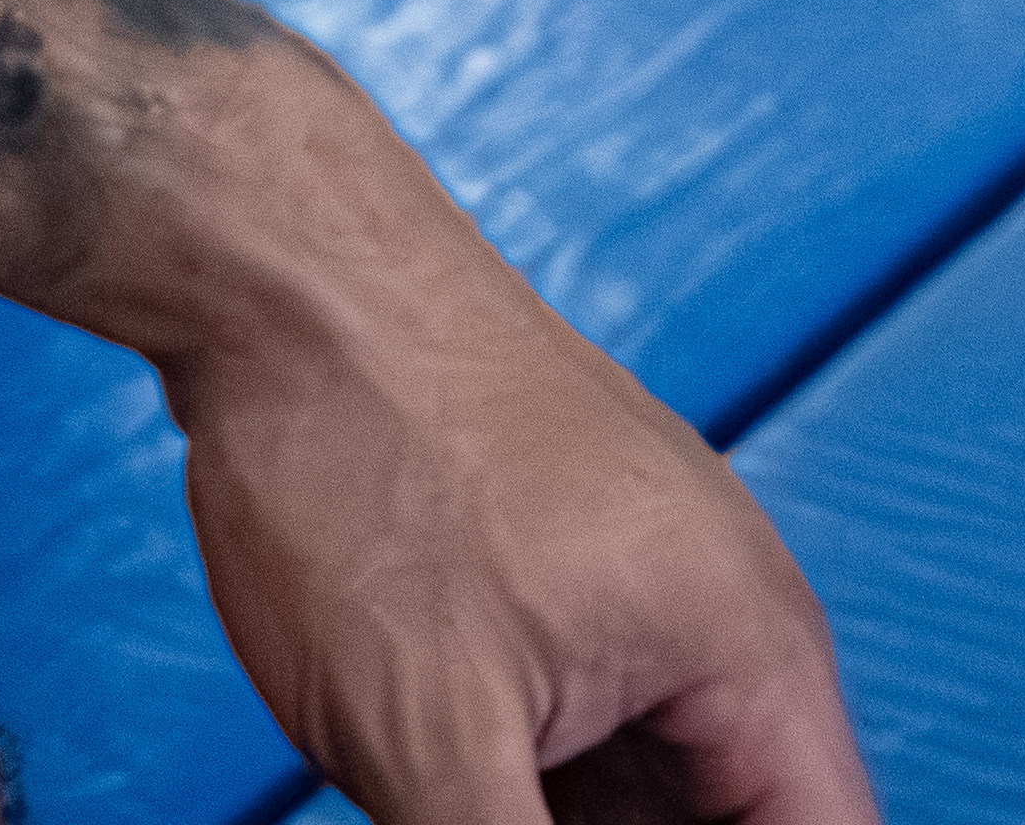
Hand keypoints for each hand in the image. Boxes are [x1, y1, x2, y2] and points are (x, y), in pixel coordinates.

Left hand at [178, 243, 885, 822]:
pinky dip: (521, 792)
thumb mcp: (428, 738)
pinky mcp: (554, 582)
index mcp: (755, 656)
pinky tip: (429, 786)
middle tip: (481, 806)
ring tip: (443, 781)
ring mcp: (637, 596)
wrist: (269, 255)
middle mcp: (723, 624)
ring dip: (563, 818)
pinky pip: (578, 736)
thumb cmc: (359, 446)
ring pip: (645, 798)